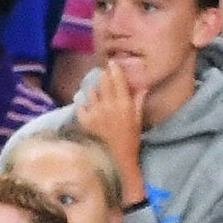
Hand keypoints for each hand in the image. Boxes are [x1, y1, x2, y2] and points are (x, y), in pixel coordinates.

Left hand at [75, 60, 147, 197]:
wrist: (116, 159)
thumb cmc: (130, 140)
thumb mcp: (138, 120)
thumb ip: (139, 101)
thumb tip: (142, 86)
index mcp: (124, 105)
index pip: (118, 80)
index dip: (115, 69)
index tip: (112, 62)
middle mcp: (109, 105)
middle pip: (103, 82)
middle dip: (103, 75)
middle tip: (103, 73)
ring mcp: (95, 112)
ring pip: (91, 91)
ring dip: (93, 88)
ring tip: (96, 90)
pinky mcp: (84, 120)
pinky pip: (80, 104)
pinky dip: (83, 102)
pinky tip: (86, 103)